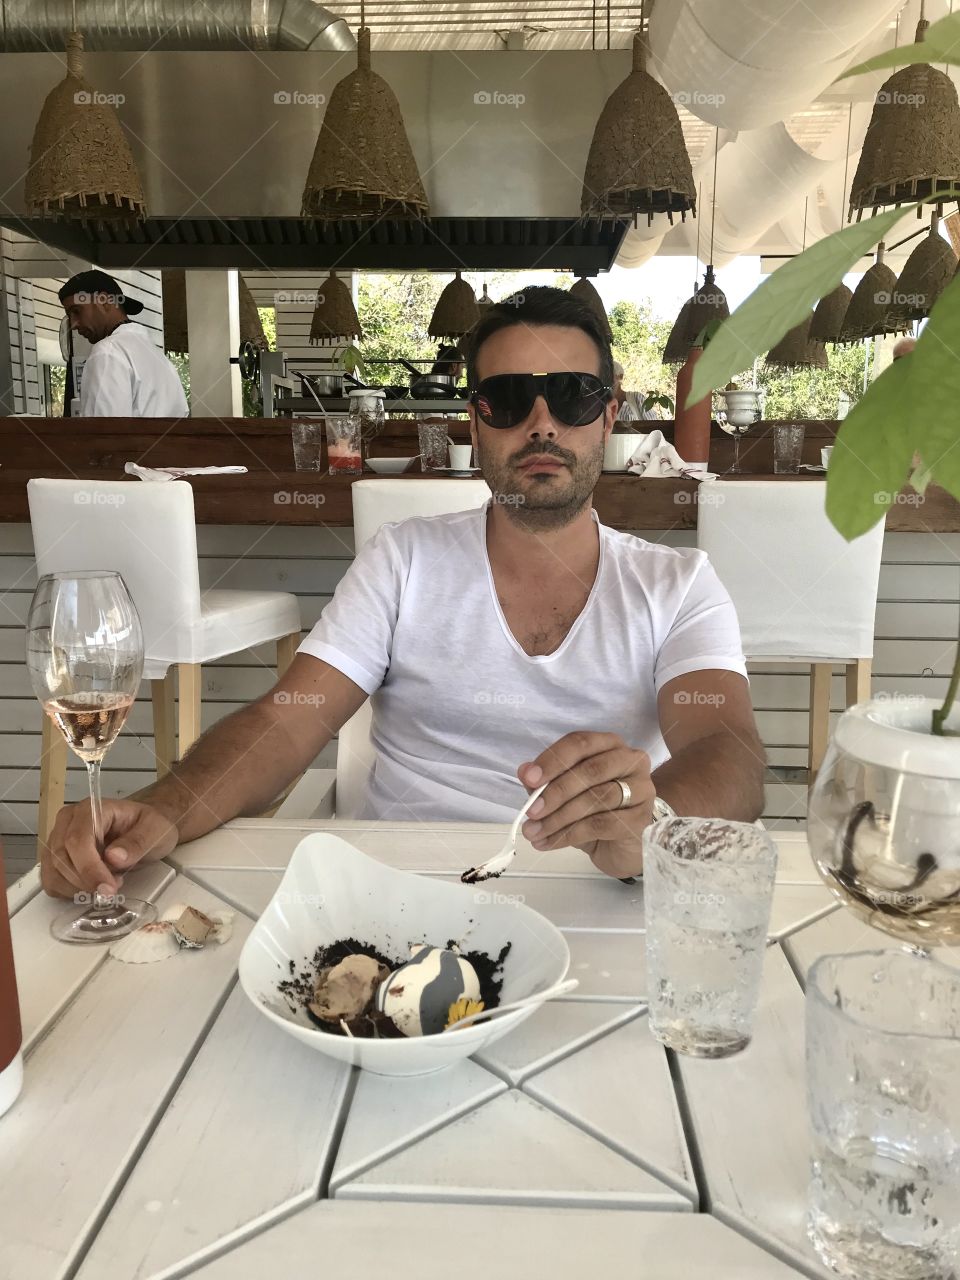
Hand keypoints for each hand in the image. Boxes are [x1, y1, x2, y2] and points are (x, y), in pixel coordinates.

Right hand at [40, 798, 178, 899]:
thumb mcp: (155, 829)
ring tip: (105, 885)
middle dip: (85, 881)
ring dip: (77, 888)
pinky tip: (90, 888)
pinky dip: (68, 892)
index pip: (77, 840)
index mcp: (91, 810)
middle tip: (112, 890)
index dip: (89, 868)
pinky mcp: (55, 857)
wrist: (143, 827)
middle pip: (61, 858)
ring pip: (52, 872)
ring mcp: (58, 839)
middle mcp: (68, 821)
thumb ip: (137, 842)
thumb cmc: (148, 825)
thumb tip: (113, 857)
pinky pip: (51, 881)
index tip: (108, 888)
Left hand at [518, 731, 655, 878]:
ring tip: (535, 832)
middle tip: (530, 811)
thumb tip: (525, 772)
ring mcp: (642, 789)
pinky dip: (570, 834)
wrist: (623, 847)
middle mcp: (630, 760)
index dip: (553, 760)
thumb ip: (545, 782)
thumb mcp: (564, 796)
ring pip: (596, 798)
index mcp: (609, 745)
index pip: (580, 743)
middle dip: (555, 792)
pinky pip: (602, 824)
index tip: (529, 779)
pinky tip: (550, 842)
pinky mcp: (642, 819)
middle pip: (590, 770)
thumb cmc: (594, 813)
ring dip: (559, 817)